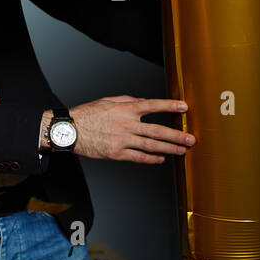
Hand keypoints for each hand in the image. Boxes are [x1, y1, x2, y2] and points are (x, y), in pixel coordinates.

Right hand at [65, 97, 194, 162]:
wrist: (68, 131)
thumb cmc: (86, 115)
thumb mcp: (107, 101)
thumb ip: (127, 100)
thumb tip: (143, 100)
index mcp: (124, 110)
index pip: (152, 106)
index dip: (170, 106)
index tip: (184, 107)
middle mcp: (126, 124)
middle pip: (157, 130)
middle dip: (176, 135)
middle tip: (190, 139)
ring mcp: (122, 140)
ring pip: (151, 145)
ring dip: (169, 149)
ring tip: (182, 151)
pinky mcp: (116, 153)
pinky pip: (138, 157)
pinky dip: (151, 158)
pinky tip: (160, 159)